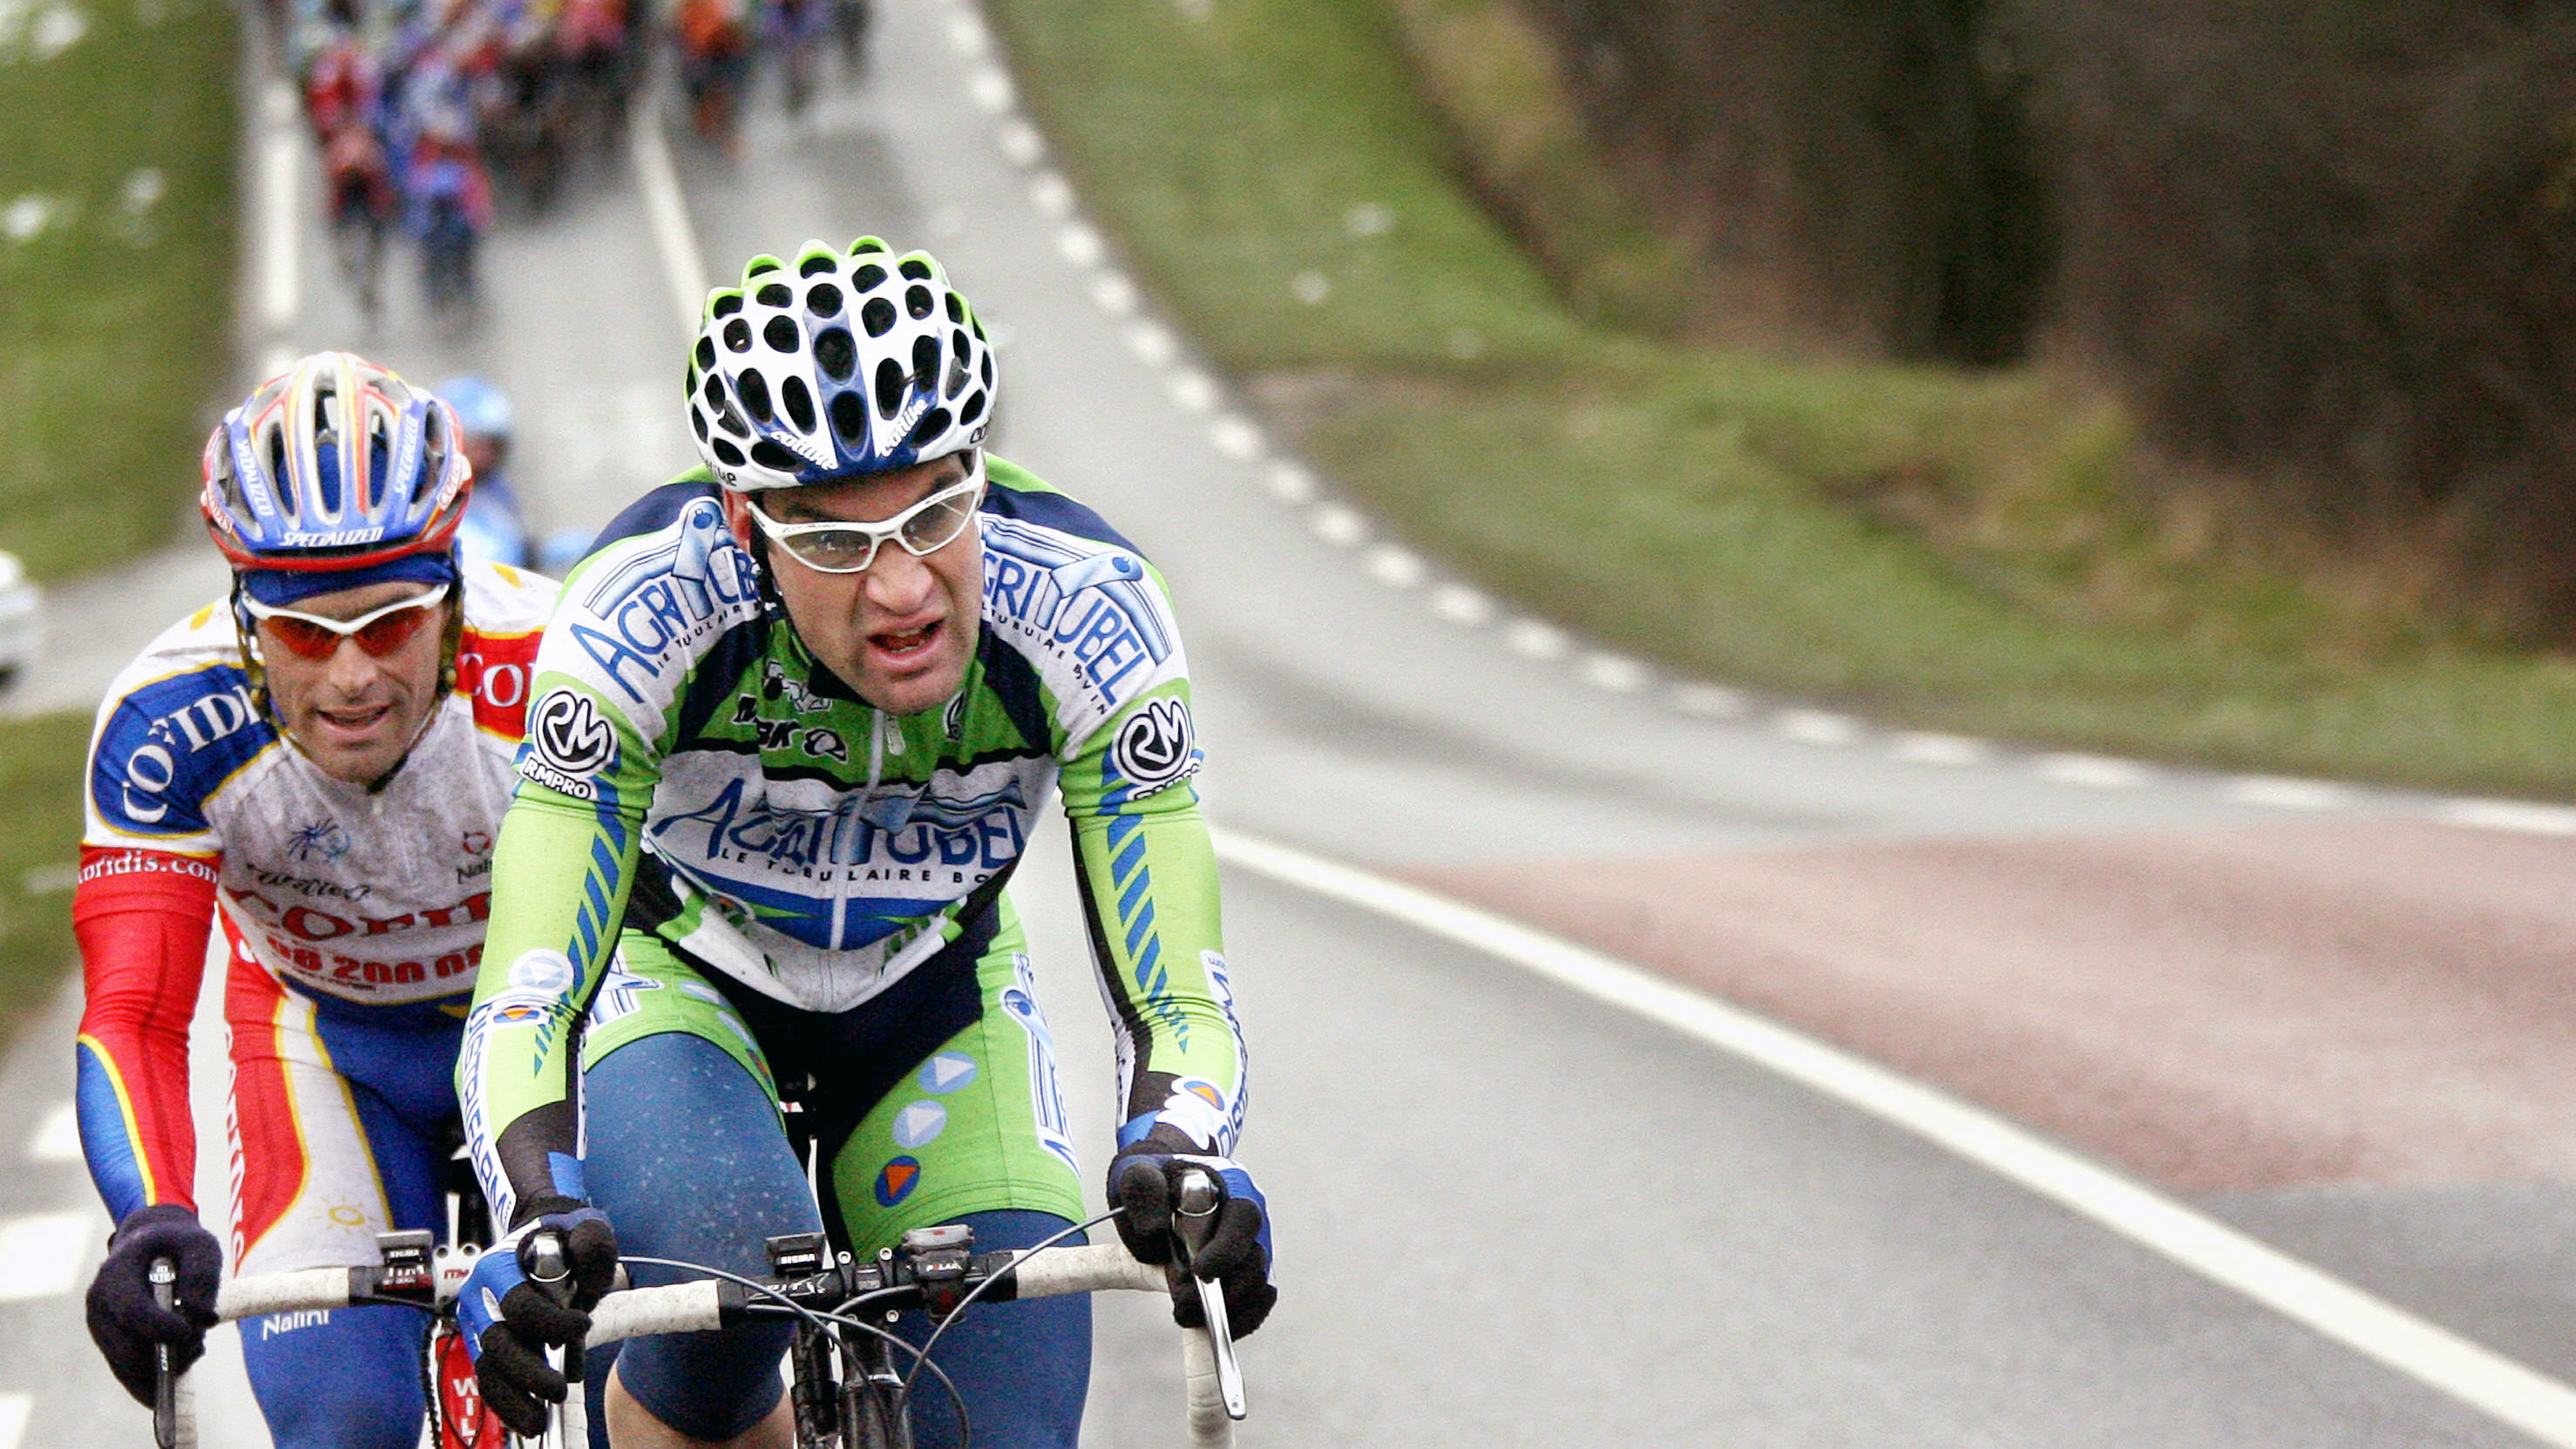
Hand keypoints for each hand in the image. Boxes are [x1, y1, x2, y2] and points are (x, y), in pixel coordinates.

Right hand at [85, 1204, 222, 1404]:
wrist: (152, 1246)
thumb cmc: (178, 1245)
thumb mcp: (199, 1244)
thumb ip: (203, 1273)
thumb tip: (201, 1316)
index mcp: (115, 1275)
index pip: (132, 1311)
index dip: (161, 1328)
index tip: (189, 1331)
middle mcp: (99, 1305)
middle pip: (127, 1349)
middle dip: (168, 1353)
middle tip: (199, 1341)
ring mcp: (101, 1328)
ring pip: (128, 1368)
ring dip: (165, 1366)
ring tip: (195, 1346)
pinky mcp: (110, 1345)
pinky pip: (129, 1376)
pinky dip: (157, 1377)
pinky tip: (183, 1362)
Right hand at [458, 1198, 617, 1436]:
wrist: (541, 1234)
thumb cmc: (564, 1232)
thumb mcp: (586, 1227)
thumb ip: (592, 1247)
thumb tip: (588, 1285)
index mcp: (499, 1267)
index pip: (519, 1304)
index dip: (552, 1322)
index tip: (585, 1324)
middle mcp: (481, 1297)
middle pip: (496, 1343)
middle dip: (527, 1372)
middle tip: (558, 1391)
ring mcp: (480, 1321)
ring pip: (487, 1368)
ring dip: (511, 1399)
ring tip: (536, 1424)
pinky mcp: (487, 1341)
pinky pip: (490, 1377)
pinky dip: (506, 1401)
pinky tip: (526, 1419)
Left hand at [1107, 1150, 1275, 1336]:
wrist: (1164, 1182)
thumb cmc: (1154, 1176)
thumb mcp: (1137, 1173)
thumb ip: (1143, 1191)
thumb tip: (1155, 1230)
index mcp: (1231, 1185)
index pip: (1244, 1218)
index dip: (1227, 1249)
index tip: (1199, 1272)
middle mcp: (1251, 1217)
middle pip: (1255, 1261)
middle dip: (1221, 1291)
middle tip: (1181, 1305)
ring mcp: (1254, 1245)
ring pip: (1259, 1287)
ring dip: (1227, 1310)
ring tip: (1185, 1313)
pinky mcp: (1248, 1272)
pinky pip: (1257, 1303)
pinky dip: (1239, 1320)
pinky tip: (1209, 1327)